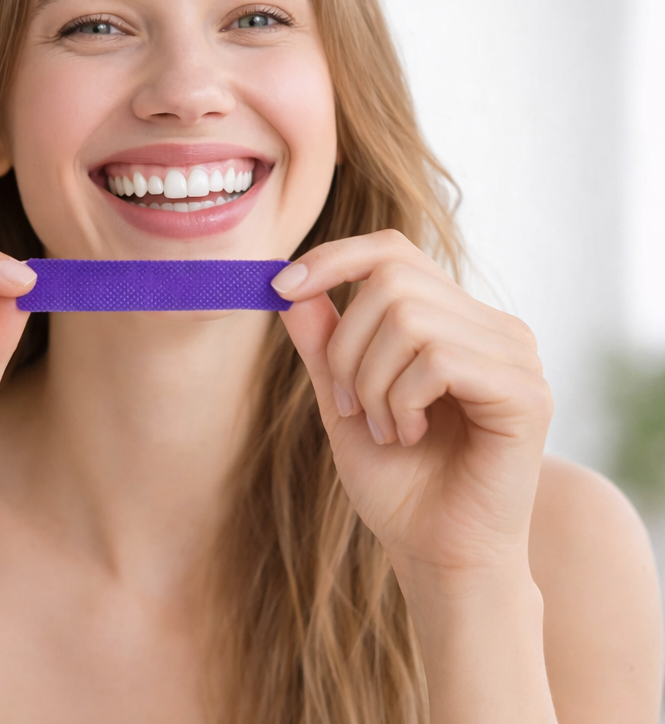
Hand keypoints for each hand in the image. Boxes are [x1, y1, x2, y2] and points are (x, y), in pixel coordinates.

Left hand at [272, 230, 552, 579]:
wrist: (437, 556)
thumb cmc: (398, 482)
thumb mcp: (343, 399)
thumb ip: (323, 342)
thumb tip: (289, 284)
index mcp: (453, 319)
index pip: (391, 250)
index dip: (332, 258)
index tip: (280, 287)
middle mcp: (492, 326)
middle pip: (392, 279)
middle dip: (346, 345)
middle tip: (352, 404)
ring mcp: (515, 355)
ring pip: (409, 317)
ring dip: (372, 381)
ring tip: (387, 428)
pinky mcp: (526, 392)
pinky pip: (438, 359)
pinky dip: (402, 400)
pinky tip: (411, 437)